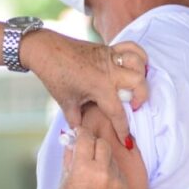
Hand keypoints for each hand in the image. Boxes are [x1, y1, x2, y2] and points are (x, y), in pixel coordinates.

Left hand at [23, 32, 147, 143]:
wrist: (47, 51)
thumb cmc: (55, 76)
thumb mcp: (66, 102)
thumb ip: (75, 121)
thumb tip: (80, 134)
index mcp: (99, 87)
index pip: (118, 112)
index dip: (123, 129)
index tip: (126, 140)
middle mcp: (109, 71)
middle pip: (138, 84)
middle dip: (141, 98)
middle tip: (132, 106)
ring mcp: (110, 57)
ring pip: (138, 64)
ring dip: (141, 75)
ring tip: (135, 85)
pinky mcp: (109, 48)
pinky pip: (132, 48)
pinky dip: (139, 56)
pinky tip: (137, 66)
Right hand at [57, 127, 126, 188]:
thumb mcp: (64, 181)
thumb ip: (69, 158)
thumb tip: (71, 140)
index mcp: (83, 168)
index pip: (85, 138)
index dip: (81, 134)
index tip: (78, 135)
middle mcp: (102, 172)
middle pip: (102, 144)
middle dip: (93, 144)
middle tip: (86, 151)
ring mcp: (116, 180)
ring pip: (111, 157)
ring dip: (102, 158)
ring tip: (93, 173)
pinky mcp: (124, 188)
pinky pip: (118, 171)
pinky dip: (110, 172)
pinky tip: (101, 184)